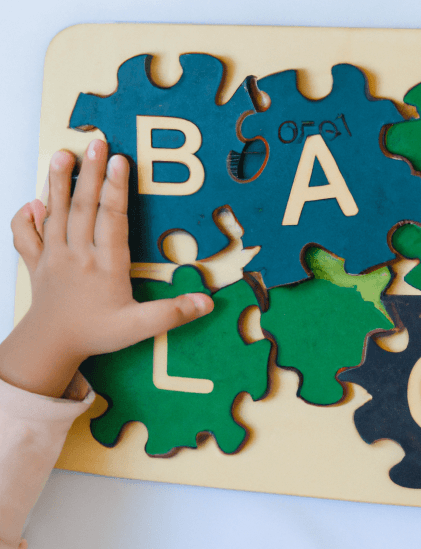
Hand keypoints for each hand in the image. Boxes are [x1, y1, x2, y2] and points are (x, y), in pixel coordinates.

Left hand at [0, 140, 213, 397]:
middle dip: (90, 173)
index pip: (112, 220)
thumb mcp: (139, 328)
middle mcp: (77, 255)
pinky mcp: (37, 263)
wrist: (51, 346)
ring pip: (55, 213)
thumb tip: (207, 303)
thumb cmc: (97, 333)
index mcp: (105, 265)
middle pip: (83, 207)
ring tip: (63, 154)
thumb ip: (172, 314)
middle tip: (97, 142)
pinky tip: (31, 201)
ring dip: (58, 183)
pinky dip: (25, 218)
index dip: (116, 189)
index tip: (120, 161)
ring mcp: (53, 257)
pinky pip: (25, 236)